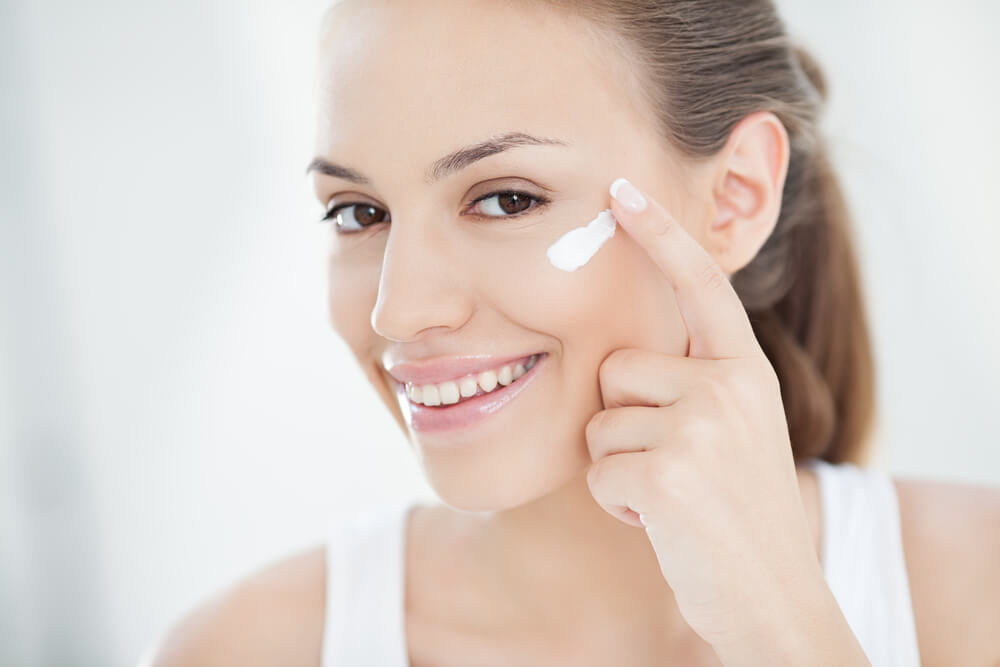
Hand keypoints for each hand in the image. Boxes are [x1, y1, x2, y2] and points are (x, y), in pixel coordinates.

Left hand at [584, 178, 855, 661]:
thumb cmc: (738, 510)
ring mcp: (701, 426)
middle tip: (667, 463)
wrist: (772, 593)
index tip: (620, 190)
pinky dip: (616, 502)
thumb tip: (621, 352)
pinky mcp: (669, 471)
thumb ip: (696, 382)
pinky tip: (660, 520)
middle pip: (615, 368)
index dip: (660, 235)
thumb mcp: (736, 429)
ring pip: (600, 423)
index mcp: (745, 369)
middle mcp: (729, 385)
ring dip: (619, 466)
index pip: (700, 285)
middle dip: (619, 419)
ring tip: (669, 493)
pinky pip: (598, 470)